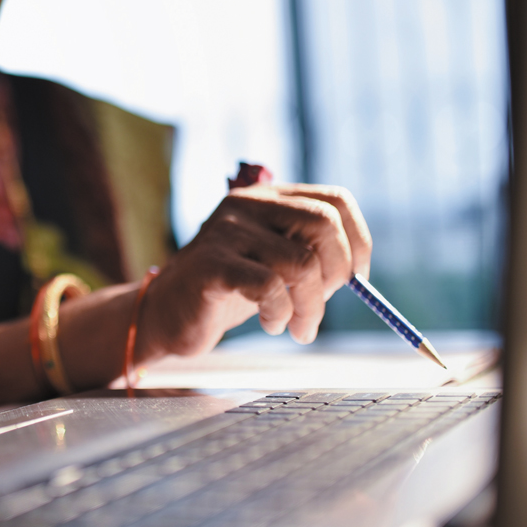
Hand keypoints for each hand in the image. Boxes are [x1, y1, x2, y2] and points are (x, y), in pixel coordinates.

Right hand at [136, 183, 372, 358]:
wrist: (168, 313)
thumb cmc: (227, 292)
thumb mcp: (273, 262)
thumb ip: (308, 253)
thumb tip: (358, 273)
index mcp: (268, 198)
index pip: (335, 199)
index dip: (358, 241)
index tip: (357, 280)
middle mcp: (247, 205)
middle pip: (323, 223)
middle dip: (337, 274)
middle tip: (321, 307)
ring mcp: (226, 230)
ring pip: (302, 263)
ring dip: (311, 308)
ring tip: (297, 328)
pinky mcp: (211, 263)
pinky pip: (269, 287)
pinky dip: (280, 314)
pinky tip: (271, 324)